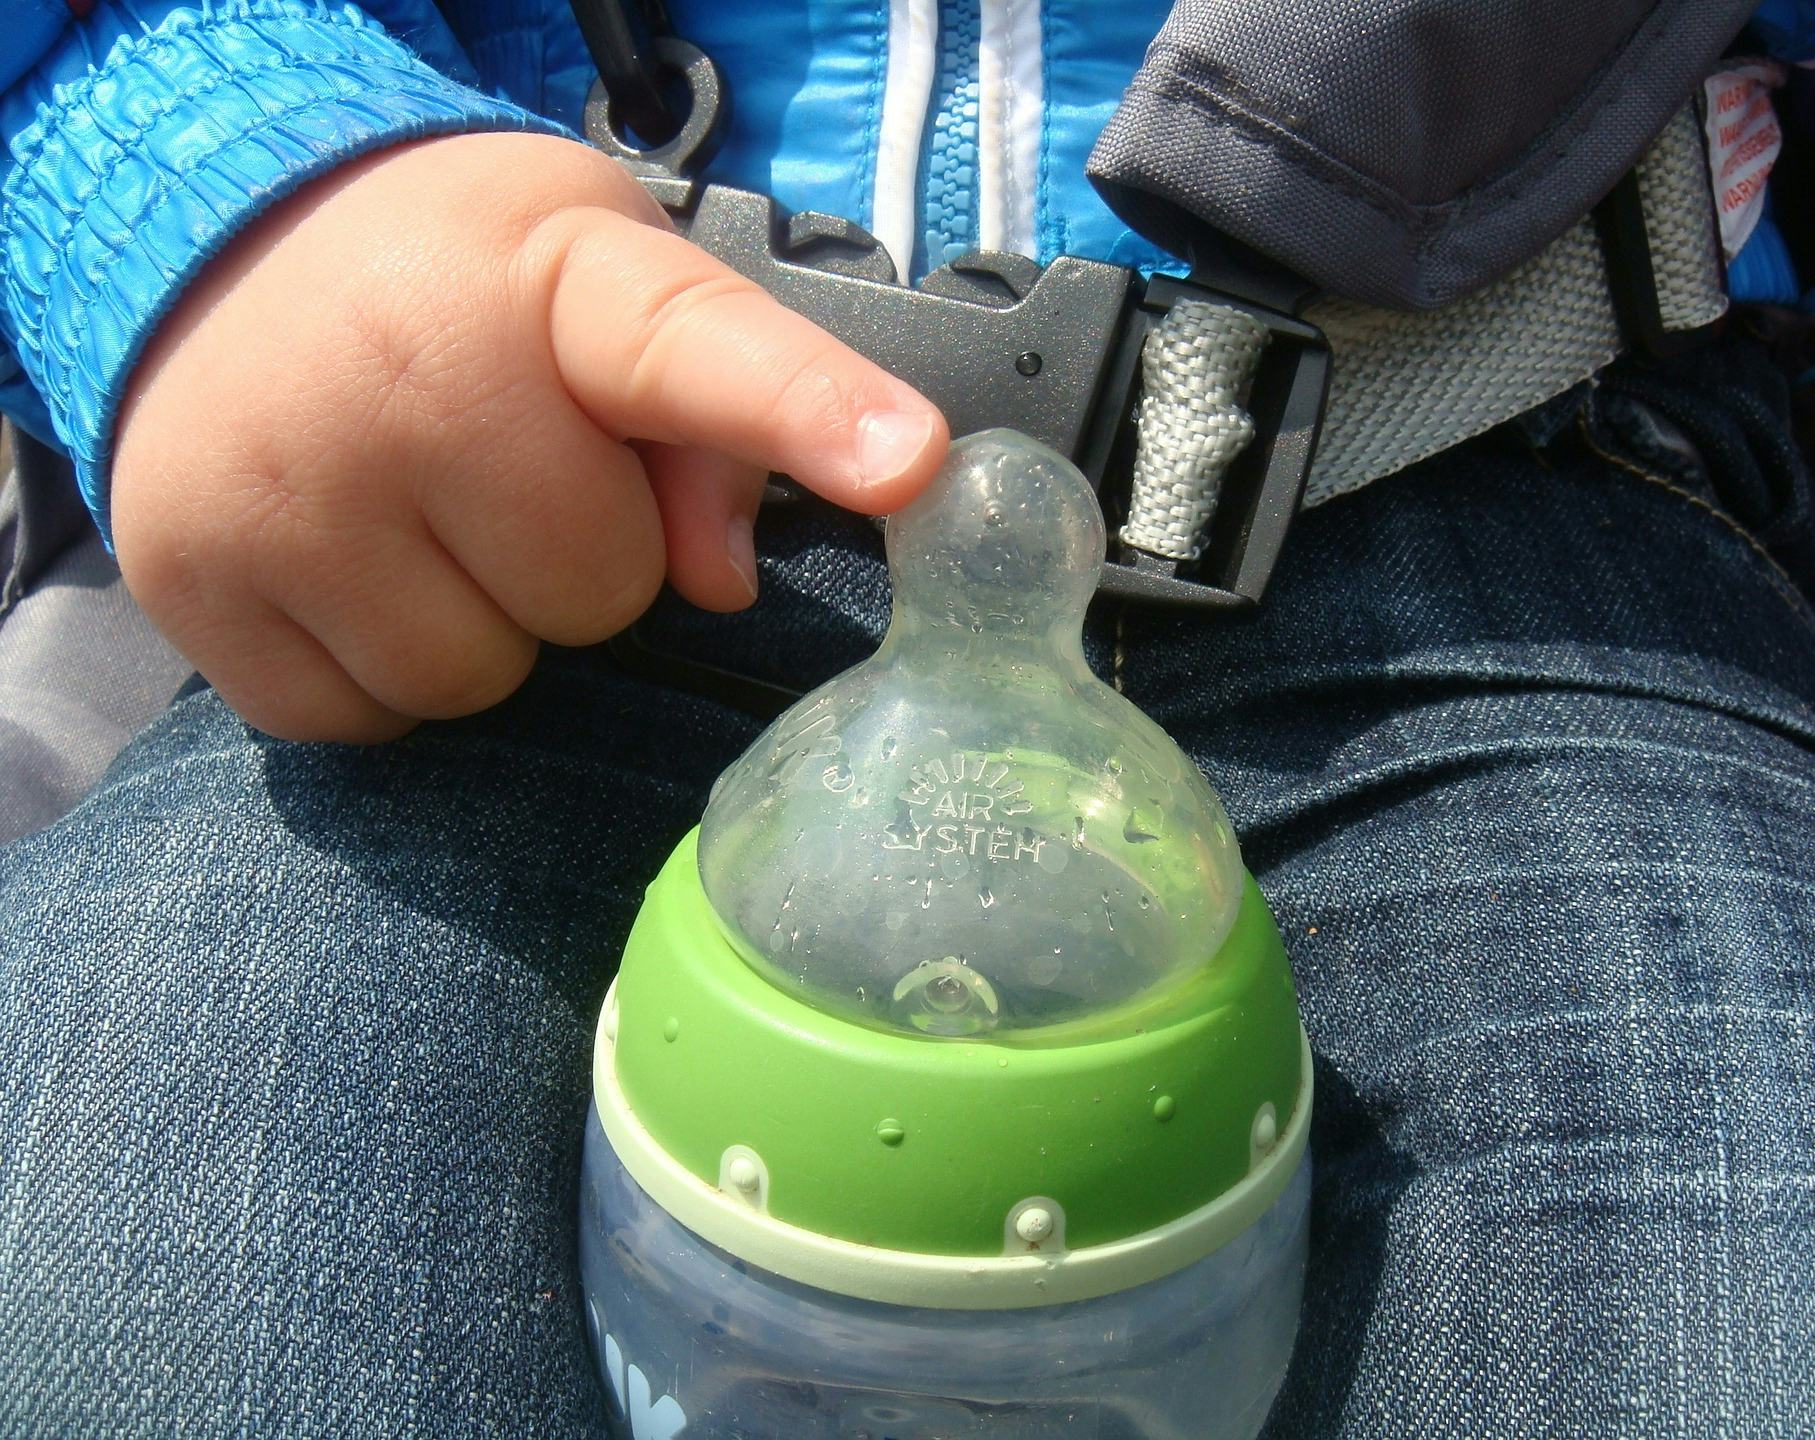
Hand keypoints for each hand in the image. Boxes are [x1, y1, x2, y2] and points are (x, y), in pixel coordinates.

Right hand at [113, 132, 947, 742]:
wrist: (212, 242)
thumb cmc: (457, 279)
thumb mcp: (607, 283)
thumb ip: (712, 420)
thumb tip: (724, 581)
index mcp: (545, 278)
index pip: (696, 354)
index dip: (812, 414)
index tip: (911, 466)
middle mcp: (400, 374)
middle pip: (597, 595)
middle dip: (579, 559)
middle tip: (510, 471)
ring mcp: (280, 486)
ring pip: (475, 680)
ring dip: (481, 628)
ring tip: (424, 519)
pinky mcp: (191, 580)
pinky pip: (363, 718)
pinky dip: (380, 669)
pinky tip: (354, 566)